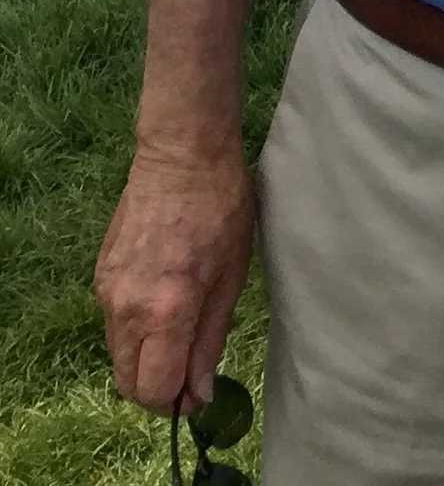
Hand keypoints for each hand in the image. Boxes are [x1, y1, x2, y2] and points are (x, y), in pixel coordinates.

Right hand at [95, 143, 256, 413]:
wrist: (182, 155)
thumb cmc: (222, 209)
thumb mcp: (231, 276)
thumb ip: (211, 340)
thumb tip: (199, 393)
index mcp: (164, 311)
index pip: (154, 389)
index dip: (178, 399)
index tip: (201, 389)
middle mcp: (125, 309)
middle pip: (128, 381)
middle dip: (158, 386)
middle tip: (191, 365)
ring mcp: (106, 292)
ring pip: (119, 355)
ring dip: (146, 358)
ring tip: (182, 326)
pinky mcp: (99, 275)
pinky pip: (114, 324)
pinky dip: (135, 330)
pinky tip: (163, 299)